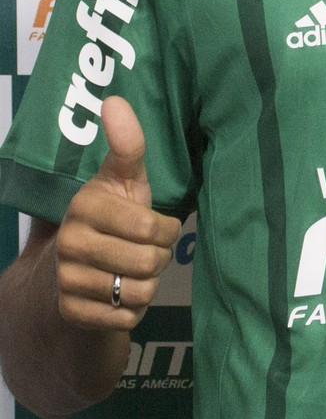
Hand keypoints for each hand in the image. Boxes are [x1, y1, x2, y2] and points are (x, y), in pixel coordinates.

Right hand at [54, 96, 180, 328]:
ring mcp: (66, 279)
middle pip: (148, 262)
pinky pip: (126, 319)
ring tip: (133, 271)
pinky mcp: (71, 312)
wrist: (70, 270)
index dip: (166, 230)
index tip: (158, 225)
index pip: (151, 226)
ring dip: (147, 285)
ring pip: (139, 292)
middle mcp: (70, 241)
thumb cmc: (112, 217)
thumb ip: (127, 145)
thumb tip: (115, 100)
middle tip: (146, 252)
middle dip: (159, 259)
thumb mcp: (124, 180)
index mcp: (85, 205)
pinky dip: (133, 310)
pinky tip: (119, 294)